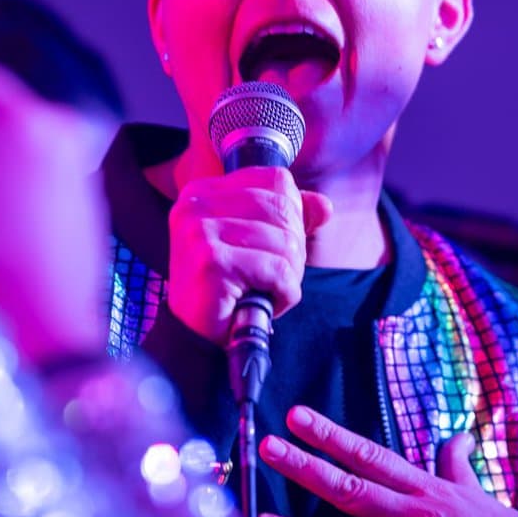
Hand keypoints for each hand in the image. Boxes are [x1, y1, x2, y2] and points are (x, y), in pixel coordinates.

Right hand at [165, 167, 333, 343]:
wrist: (193, 335)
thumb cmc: (224, 287)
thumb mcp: (254, 243)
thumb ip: (287, 218)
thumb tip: (324, 206)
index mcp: (204, 190)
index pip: (276, 181)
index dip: (291, 215)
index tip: (275, 246)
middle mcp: (197, 203)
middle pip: (284, 210)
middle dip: (293, 249)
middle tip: (273, 276)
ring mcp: (201, 231)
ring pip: (286, 243)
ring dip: (289, 276)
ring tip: (265, 290)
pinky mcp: (212, 262)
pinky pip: (278, 271)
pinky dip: (284, 293)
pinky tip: (266, 302)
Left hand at [257, 405, 517, 516]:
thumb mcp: (473, 487)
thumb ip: (454, 460)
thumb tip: (456, 435)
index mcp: (422, 487)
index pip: (368, 455)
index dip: (331, 436)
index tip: (296, 416)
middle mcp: (412, 516)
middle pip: (350, 488)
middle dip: (306, 468)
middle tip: (267, 448)